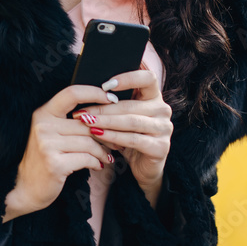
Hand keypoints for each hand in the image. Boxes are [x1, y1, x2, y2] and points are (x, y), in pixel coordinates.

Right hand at [3, 83, 117, 220]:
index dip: (94, 92)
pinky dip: (96, 162)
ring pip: (89, 142)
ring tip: (107, 156)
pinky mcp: (54, 163)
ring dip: (102, 151)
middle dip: (105, 133)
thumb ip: (70, 121)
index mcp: (43, 113)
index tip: (111, 98)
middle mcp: (43, 125)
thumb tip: (103, 112)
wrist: (26, 188)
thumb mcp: (51, 134)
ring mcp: (47, 144)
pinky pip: (86, 158)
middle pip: (86, 123)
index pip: (71, 93)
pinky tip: (98, 165)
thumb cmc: (45, 158)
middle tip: (116, 141)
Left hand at [71, 69, 172, 198]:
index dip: (128, 77)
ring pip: (131, 121)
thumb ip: (113, 103)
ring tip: (87, 122)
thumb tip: (86, 93)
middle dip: (103, 108)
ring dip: (106, 122)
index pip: (148, 78)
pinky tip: (98, 135)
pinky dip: (113, 136)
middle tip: (82, 111)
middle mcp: (163, 109)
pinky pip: (133, 139)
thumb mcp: (123, 117)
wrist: (144, 167)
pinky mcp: (161, 147)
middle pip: (131, 104)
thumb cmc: (130, 136)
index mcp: (155, 96)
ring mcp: (164, 128)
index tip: (105, 84)